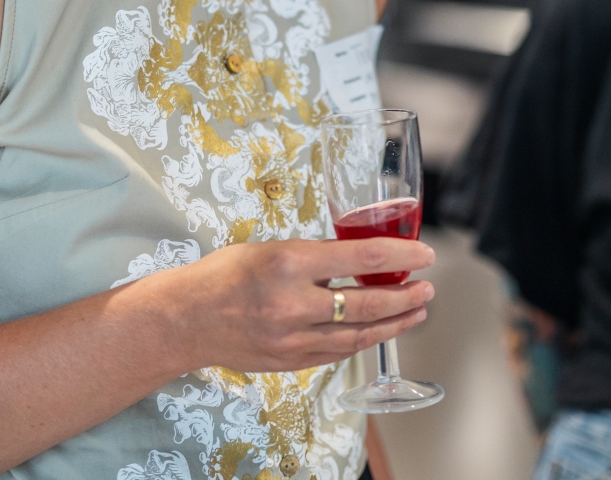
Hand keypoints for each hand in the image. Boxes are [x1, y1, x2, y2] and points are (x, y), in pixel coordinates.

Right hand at [153, 237, 434, 375]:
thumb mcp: (269, 247)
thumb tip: (357, 257)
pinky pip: (336, 352)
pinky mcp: (289, 363)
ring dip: (393, 324)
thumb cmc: (222, 275)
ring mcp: (292, 339)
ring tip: (416, 312)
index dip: (400, 254)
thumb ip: (313, 255)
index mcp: (288, 263)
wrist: (183, 319)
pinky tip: (378, 331)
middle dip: (405, 296)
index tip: (425, 253)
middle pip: (367, 304)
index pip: (360, 257)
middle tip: (427, 288)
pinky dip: (361, 340)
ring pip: (358, 335)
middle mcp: (293, 304)